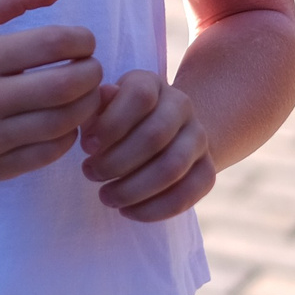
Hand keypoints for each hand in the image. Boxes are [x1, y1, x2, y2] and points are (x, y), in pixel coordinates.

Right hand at [0, 0, 105, 183]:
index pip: (52, 43)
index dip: (82, 40)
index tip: (83, 42)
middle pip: (64, 86)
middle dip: (92, 73)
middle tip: (91, 68)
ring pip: (62, 124)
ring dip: (86, 105)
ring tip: (83, 93)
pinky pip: (49, 153)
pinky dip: (68, 135)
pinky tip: (63, 121)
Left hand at [81, 70, 214, 220]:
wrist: (164, 133)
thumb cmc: (120, 119)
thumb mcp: (105, 106)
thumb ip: (98, 108)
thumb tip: (95, 108)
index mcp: (153, 82)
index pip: (140, 97)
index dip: (111, 124)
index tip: (87, 148)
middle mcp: (182, 105)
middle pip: (155, 135)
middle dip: (116, 161)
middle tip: (90, 174)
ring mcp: (199, 137)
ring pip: (171, 168)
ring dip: (133, 189)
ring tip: (106, 197)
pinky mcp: (208, 170)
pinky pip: (188, 194)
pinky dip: (154, 209)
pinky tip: (128, 211)